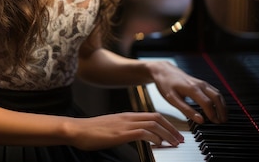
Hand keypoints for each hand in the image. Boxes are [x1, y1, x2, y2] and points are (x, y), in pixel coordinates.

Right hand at [69, 111, 183, 149]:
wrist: (78, 129)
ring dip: (167, 134)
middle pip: (157, 118)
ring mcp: (125, 124)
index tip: (175, 134)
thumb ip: (125, 129)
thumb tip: (137, 136)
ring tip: (174, 143)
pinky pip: (142, 132)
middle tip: (180, 139)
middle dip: (172, 128)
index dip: (167, 124)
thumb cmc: (92, 131)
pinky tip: (158, 144)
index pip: (153, 115)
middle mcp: (128, 117)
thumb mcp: (113, 128)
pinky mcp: (120, 133)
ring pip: (153, 124)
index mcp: (127, 115)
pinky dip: (154, 138)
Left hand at [149, 60, 226, 123]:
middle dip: (222, 110)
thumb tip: (200, 120)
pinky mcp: (202, 83)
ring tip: (223, 117)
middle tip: (223, 122)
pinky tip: (218, 108)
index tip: (215, 123)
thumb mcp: (172, 99)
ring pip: (218, 94)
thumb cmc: (167, 84)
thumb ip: (186, 110)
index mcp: (192, 88)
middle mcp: (200, 84)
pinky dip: (219, 100)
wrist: (164, 71)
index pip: (207, 103)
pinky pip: (215, 91)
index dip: (213, 114)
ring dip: (222, 105)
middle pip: (217, 97)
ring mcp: (202, 83)